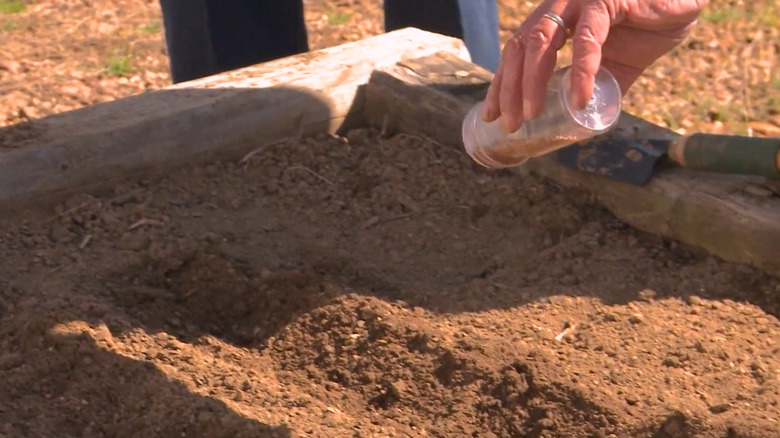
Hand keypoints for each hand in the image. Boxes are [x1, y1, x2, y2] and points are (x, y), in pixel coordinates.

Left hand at [482, 0, 707, 132]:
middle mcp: (560, 6)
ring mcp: (580, 1)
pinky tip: (579, 98)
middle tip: (509, 123)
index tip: (491, 115)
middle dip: (510, 88)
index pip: (517, 53)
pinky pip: (588, 40)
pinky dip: (581, 71)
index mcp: (555, 19)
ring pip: (542, 41)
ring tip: (532, 114)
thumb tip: (580, 120)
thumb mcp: (616, 64)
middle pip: (520, 48)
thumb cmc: (648, 23)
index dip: (501, 83)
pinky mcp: (607, 1)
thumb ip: (596, 85)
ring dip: (532, 80)